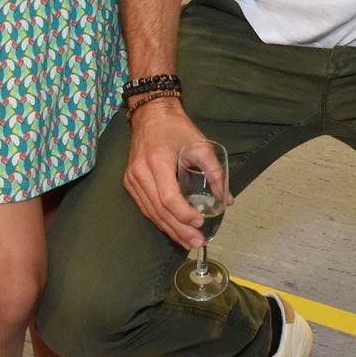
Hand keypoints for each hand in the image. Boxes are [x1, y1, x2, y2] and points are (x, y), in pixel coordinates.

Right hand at [122, 98, 219, 249]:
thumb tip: (226, 200)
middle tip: (197, 242)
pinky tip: (173, 230)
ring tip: (188, 242)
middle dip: (180, 229)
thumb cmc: (176, 128)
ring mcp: (132, 179)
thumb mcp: (200, 145)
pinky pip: (145, 207)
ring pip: (151, 212)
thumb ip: (215, 172)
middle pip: (159, 210)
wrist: (151, 114)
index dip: (183, 214)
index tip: (200, 222)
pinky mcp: (130, 182)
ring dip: (170, 229)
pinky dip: (160, 220)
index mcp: (157, 161)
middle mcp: (140, 173)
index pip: (168, 197)